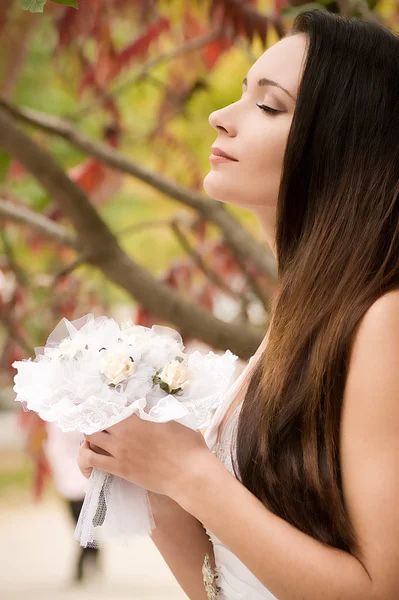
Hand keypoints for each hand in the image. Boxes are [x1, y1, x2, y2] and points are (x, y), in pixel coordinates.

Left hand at [83, 415, 212, 501]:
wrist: (189, 475)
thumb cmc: (187, 446)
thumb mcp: (172, 421)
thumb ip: (154, 413)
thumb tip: (142, 406)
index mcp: (137, 420)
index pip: (112, 406)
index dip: (105, 402)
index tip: (101, 399)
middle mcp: (124, 435)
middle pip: (97, 419)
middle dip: (94, 415)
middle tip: (95, 414)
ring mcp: (120, 453)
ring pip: (91, 437)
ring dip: (89, 431)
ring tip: (92, 430)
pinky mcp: (120, 470)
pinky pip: (92, 460)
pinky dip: (86, 453)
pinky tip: (89, 450)